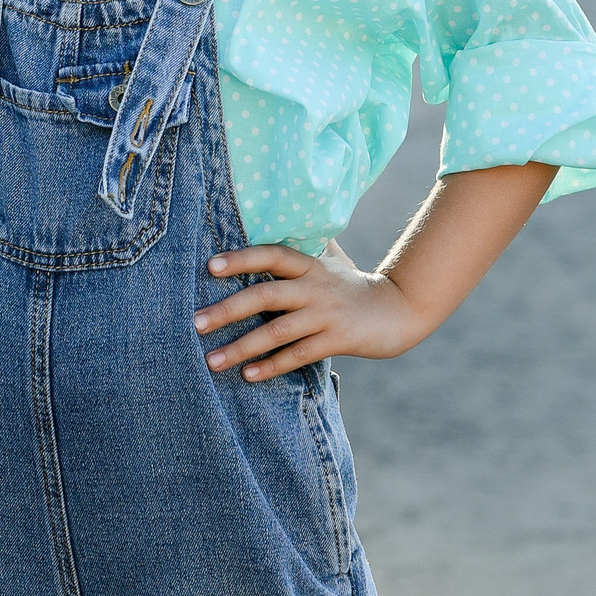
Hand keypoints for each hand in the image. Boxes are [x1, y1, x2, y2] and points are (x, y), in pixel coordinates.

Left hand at [195, 243, 434, 381]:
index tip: (210, 266)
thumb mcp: (332, 260)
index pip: (272, 255)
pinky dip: (271, 366)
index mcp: (310, 265)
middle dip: (228, 310)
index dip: (242, 259)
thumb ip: (305, 246)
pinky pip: (297, 355)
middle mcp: (315, 287)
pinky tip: (248, 375)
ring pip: (277, 332)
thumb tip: (279, 220)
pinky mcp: (337, 340)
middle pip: (266, 295)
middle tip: (195, 322)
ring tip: (212, 360)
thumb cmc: (355, 284)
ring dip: (242, 347)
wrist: (399, 310)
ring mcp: (326, 315)